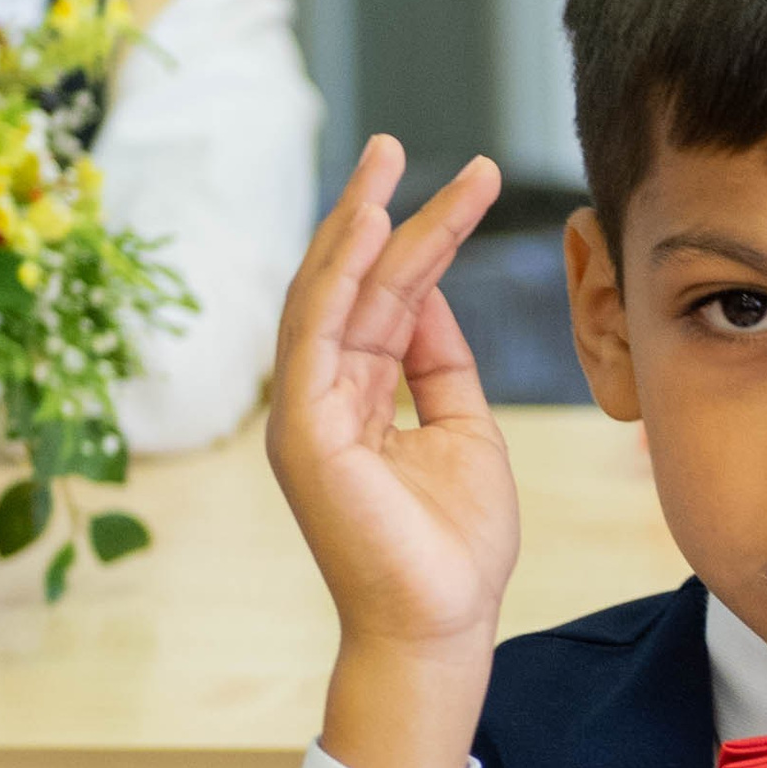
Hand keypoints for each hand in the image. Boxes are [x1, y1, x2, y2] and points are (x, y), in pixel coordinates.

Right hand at [266, 135, 517, 767]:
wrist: (440, 625)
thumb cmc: (452, 545)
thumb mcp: (463, 430)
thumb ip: (440, 363)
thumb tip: (433, 296)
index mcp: (355, 399)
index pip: (384, 299)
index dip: (419, 238)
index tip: (463, 184)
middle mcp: (321, 397)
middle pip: (348, 283)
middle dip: (375, 209)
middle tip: (398, 141)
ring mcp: (305, 412)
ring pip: (328, 294)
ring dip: (358, 222)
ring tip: (388, 159)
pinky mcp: (303, 430)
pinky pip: (317, 333)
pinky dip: (339, 274)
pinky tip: (370, 223)